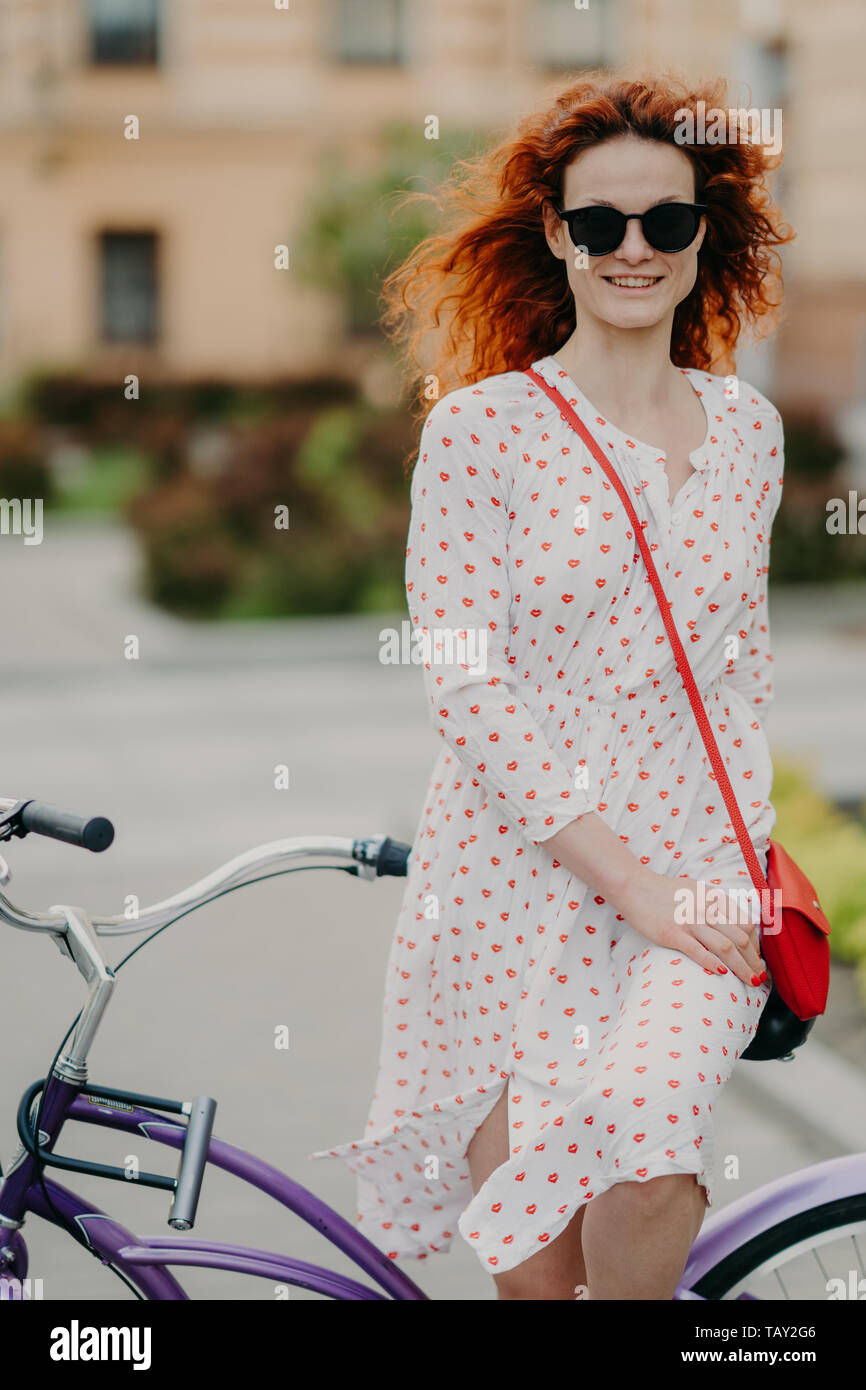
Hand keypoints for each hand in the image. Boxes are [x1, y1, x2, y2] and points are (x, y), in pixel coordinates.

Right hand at [610, 869, 766, 987]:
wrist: (634, 887)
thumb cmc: (665, 891)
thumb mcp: (697, 890)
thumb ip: (715, 905)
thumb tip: (734, 924)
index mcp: (714, 897)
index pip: (746, 924)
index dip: (755, 945)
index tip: (755, 959)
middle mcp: (706, 908)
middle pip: (740, 938)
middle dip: (754, 960)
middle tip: (758, 977)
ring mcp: (690, 921)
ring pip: (725, 947)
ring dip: (742, 967)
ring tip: (750, 981)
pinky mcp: (672, 933)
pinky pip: (698, 951)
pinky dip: (712, 964)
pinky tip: (722, 974)